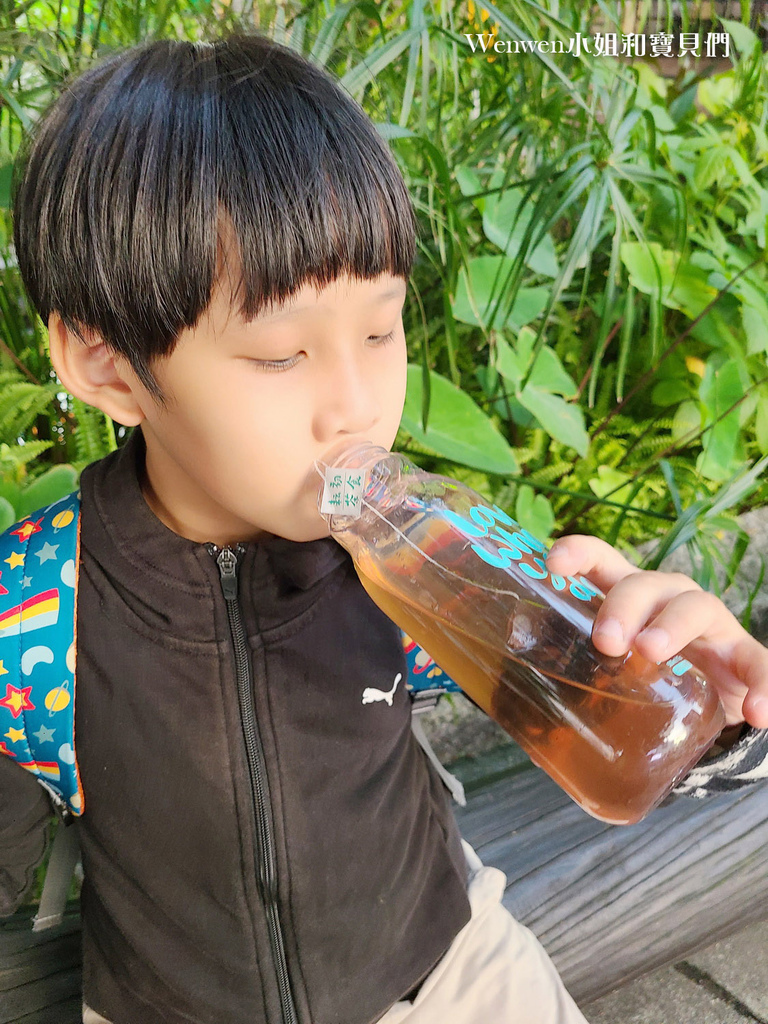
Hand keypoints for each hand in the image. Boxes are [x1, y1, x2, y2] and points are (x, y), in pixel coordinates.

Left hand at [545, 534, 767, 729]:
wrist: (711, 694)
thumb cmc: (644, 669)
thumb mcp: (608, 664)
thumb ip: (566, 669)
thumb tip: (500, 696)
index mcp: (626, 594)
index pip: (600, 559)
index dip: (577, 554)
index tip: (554, 564)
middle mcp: (667, 597)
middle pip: (644, 584)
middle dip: (621, 606)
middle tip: (605, 640)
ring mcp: (710, 623)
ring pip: (694, 606)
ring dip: (671, 626)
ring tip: (652, 652)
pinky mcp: (743, 656)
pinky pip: (758, 664)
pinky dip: (762, 686)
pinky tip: (758, 713)